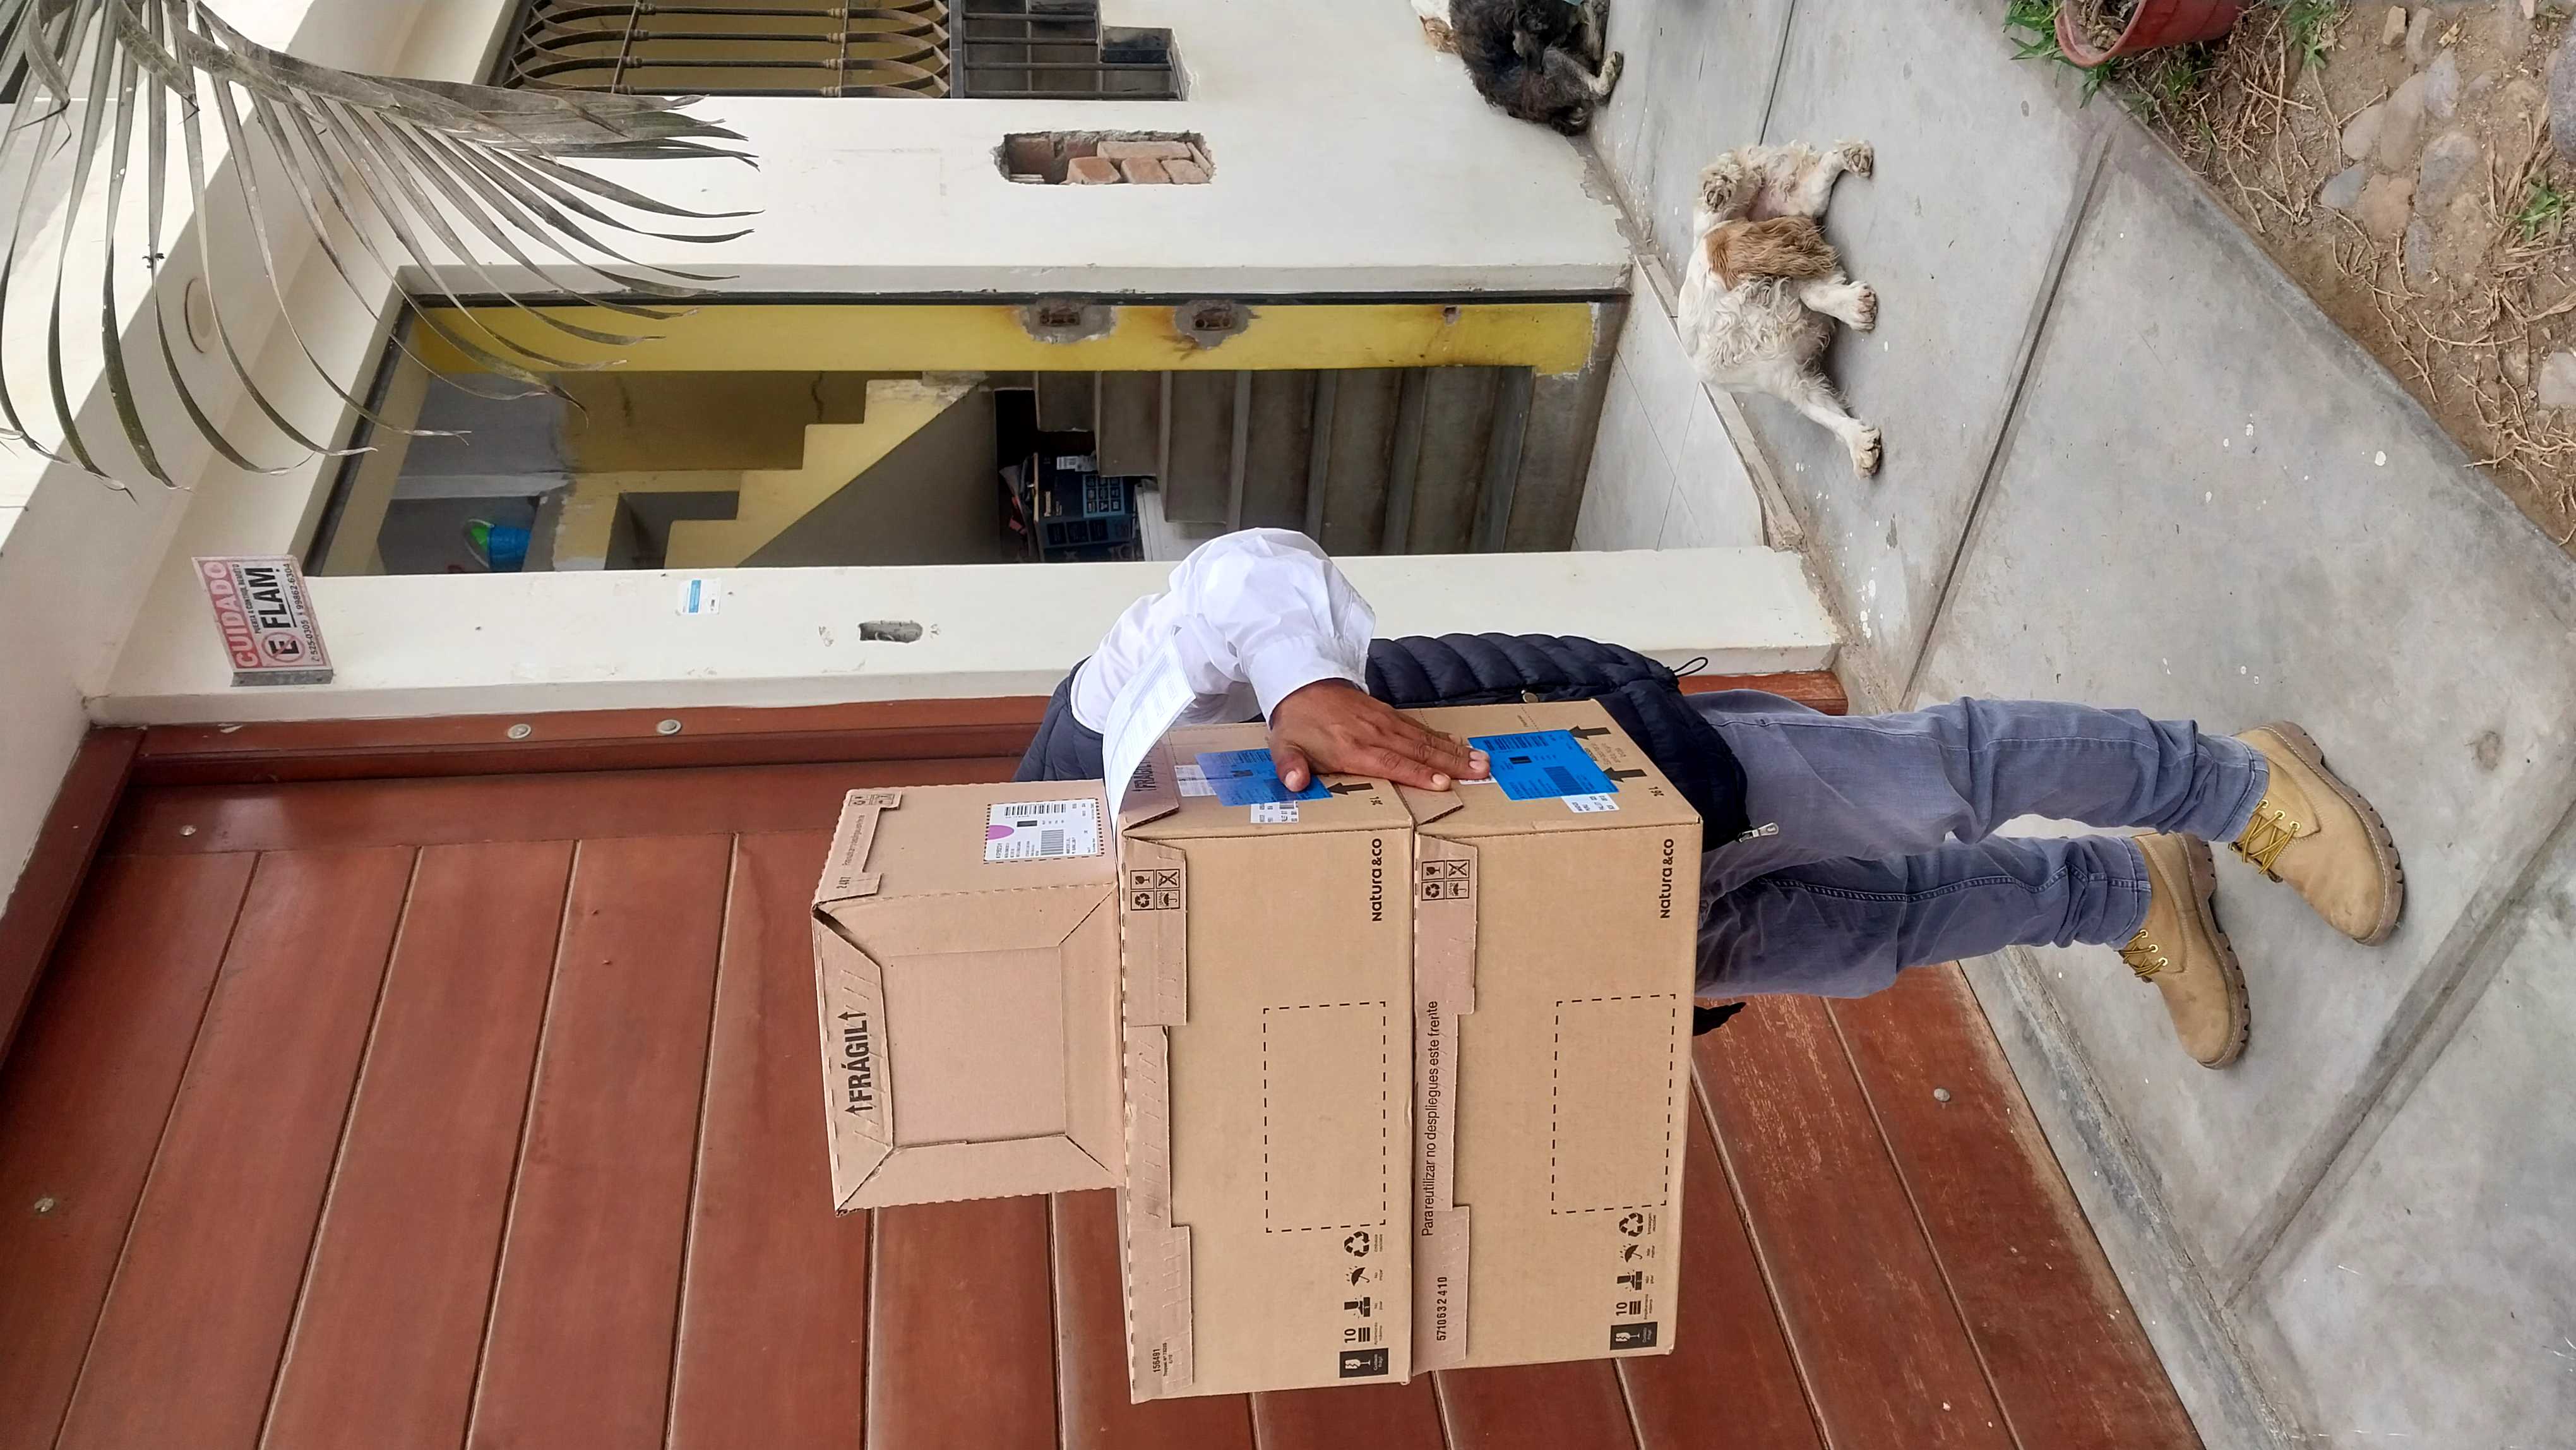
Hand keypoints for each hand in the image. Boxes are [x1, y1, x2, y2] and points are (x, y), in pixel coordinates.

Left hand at [1268, 680, 1488, 792]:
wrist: (1301, 684)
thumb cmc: (1297, 723)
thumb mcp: (1284, 747)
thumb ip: (1291, 767)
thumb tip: (1294, 782)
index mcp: (1352, 748)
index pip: (1392, 763)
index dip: (1419, 774)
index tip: (1445, 783)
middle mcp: (1374, 734)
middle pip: (1419, 750)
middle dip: (1452, 763)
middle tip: (1481, 772)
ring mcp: (1384, 722)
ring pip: (1425, 738)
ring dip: (1454, 750)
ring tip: (1481, 761)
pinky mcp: (1388, 714)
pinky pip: (1419, 727)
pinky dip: (1441, 736)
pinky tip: (1459, 744)